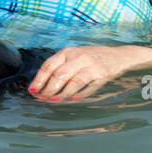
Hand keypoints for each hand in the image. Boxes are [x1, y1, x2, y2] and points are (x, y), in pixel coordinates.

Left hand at [26, 44, 147, 100]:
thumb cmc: (90, 57)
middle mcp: (78, 57)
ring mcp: (91, 65)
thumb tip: (42, 83)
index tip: (33, 90)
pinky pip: (89, 87)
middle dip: (48, 89)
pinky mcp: (102, 74)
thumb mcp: (73, 55)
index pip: (48, 66)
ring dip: (62, 94)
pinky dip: (80, 94)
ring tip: (54, 101)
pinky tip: (74, 99)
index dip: (39, 79)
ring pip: (73, 82)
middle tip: (42, 98)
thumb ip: (60, 66)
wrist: (118, 55)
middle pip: (59, 75)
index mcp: (67, 52)